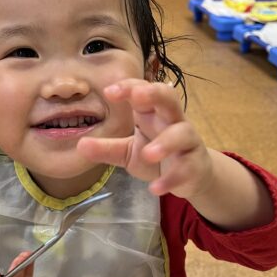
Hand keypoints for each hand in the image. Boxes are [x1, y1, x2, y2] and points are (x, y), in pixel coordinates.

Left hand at [77, 79, 213, 199]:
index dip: (128, 88)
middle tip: (138, 96)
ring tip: (148, 154)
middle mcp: (172, 121)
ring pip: (183, 133)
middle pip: (169, 98)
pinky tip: (155, 188)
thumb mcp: (128, 152)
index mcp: (152, 113)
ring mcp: (187, 142)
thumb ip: (107, 148)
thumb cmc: (157, 156)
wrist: (191, 176)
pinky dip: (171, 178)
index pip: (142, 91)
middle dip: (155, 93)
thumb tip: (80, 145)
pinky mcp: (196, 165)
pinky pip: (186, 169)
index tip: (109, 92)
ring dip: (166, 142)